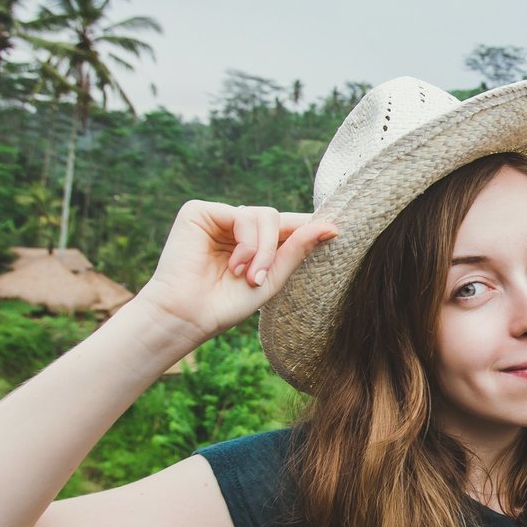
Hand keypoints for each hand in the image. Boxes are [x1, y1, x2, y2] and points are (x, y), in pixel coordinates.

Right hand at [135, 201, 336, 343]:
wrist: (189, 315)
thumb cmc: (227, 303)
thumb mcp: (272, 279)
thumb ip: (296, 250)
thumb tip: (330, 226)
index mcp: (254, 243)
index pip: (286, 226)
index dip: (308, 227)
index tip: (337, 231)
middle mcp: (237, 227)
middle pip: (278, 219)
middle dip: (276, 248)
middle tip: (259, 278)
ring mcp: (219, 217)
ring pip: (265, 214)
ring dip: (262, 249)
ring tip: (245, 274)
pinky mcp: (200, 211)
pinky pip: (243, 214)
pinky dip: (247, 241)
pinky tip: (233, 263)